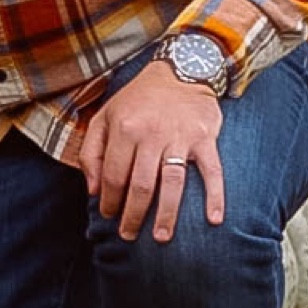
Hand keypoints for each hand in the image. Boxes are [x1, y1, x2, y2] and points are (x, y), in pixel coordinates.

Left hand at [80, 60, 224, 243]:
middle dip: (133, 215)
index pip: (114, 175)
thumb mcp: (106, 116)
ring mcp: (179, 137)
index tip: (108, 217)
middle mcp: (150, 133)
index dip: (109, 200)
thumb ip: (92, 151)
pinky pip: (212, 171)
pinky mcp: (204, 139)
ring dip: (167, 214)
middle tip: (129, 235)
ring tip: (161, 237)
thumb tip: (93, 189)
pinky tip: (215, 220)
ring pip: (172, 183)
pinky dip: (215, 196)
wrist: (179, 71)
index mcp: (124, 128)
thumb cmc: (138, 99)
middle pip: (141, 185)